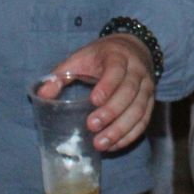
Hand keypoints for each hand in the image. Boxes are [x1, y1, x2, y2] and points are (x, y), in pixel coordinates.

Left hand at [43, 35, 154, 152]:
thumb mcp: (80, 58)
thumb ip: (61, 75)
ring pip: (139, 110)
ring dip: (121, 129)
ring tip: (101, 144)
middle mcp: (137, 71)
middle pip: (129, 93)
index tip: (93, 101)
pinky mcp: (150, 102)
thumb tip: (42, 95)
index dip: (107, 86)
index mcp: (118, 56)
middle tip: (92, 126)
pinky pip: (144, 121)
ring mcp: (147, 87)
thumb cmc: (101, 56)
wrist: (133, 48)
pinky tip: (114, 145)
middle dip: (111, 112)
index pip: (116, 70)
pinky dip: (130, 135)